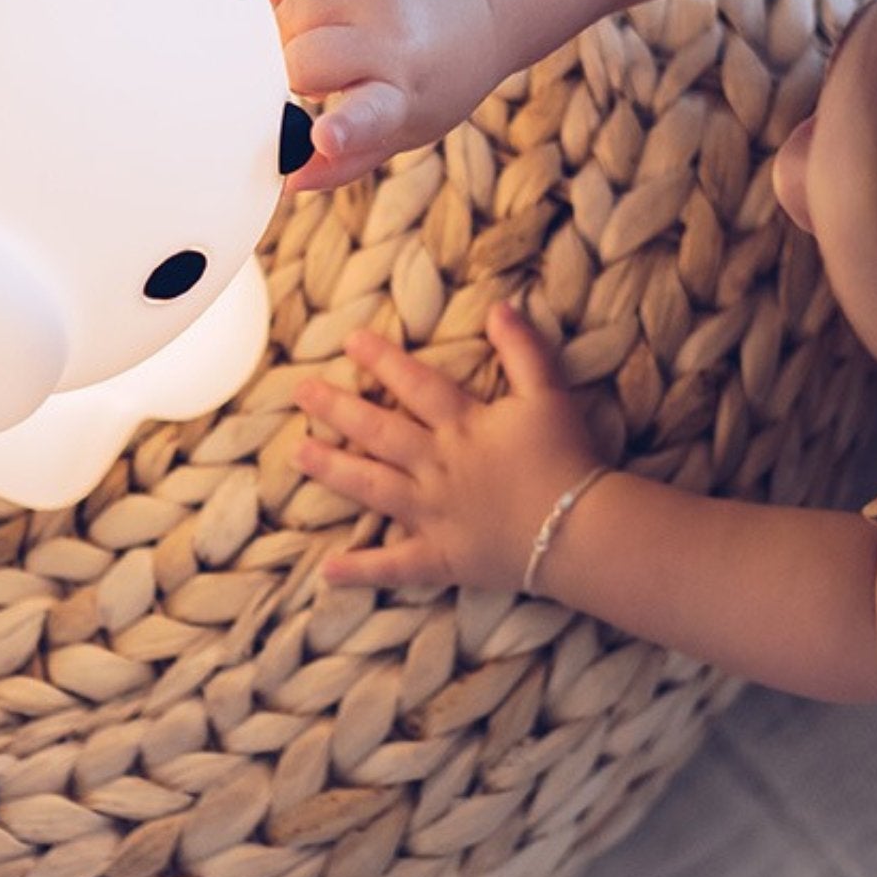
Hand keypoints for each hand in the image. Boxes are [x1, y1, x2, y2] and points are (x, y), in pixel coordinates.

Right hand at [265, 0, 502, 192]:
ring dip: (286, 30)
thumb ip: (345, 160)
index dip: (342, 129)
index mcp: (405, 96)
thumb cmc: (435, 80)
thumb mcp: (405, 128)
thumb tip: (289, 180)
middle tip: (310, 77)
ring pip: (293, 8)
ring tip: (314, 39)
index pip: (369, 117)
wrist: (485, 7)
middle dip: (291, 72)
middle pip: (303, 58)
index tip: (324, 136)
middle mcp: (398, 39)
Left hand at [293, 304, 606, 592]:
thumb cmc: (566, 458)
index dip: (381, 360)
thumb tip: (500, 306)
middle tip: (301, 391)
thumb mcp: (549, 394)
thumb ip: (523, 349)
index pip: (414, 384)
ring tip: (298, 454)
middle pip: (378, 432)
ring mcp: (433, 513)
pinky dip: (362, 570)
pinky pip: (395, 566)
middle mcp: (437, 465)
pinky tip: (328, 570)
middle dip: (337, 408)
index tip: (350, 341)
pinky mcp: (441, 557)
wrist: (578, 527)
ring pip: (372, 487)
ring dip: (333, 470)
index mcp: (462, 425)